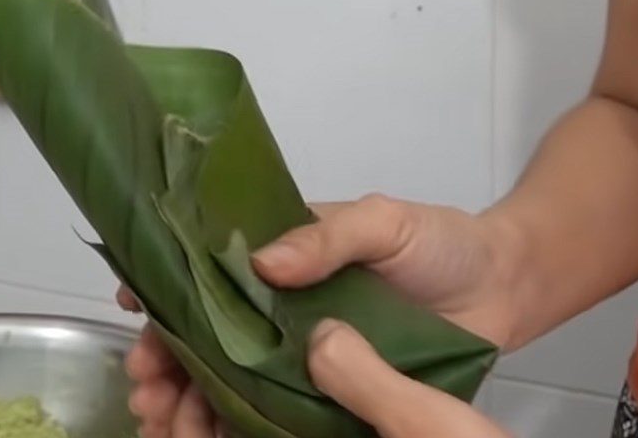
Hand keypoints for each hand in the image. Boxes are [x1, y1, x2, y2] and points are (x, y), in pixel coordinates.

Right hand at [120, 195, 521, 436]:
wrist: (501, 287)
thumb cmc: (440, 241)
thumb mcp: (383, 221)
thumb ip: (327, 235)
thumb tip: (263, 262)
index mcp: (286, 254)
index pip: (212, 266)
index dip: (168, 285)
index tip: (136, 311)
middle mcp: (284, 304)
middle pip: (210, 330)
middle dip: (168, 358)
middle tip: (146, 390)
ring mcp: (306, 350)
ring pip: (231, 376)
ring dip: (190, 399)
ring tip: (166, 425)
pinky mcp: (332, 389)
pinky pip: (275, 413)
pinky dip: (234, 427)